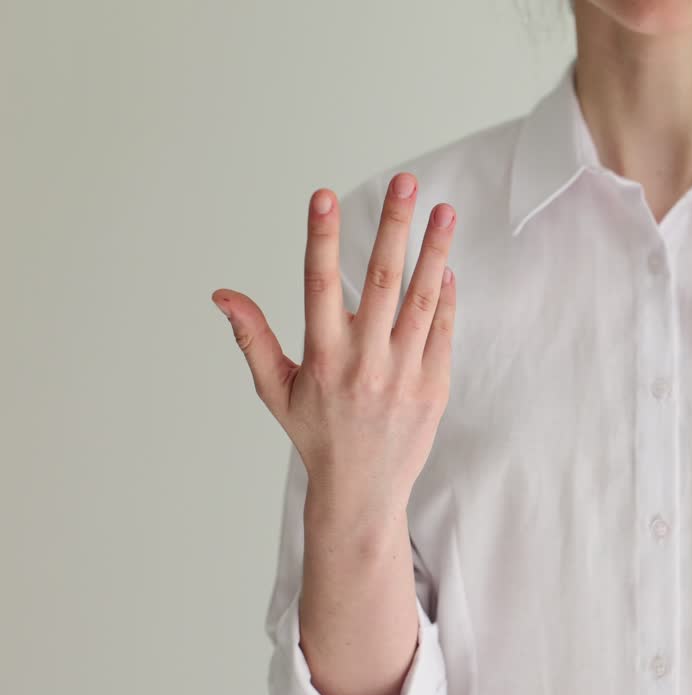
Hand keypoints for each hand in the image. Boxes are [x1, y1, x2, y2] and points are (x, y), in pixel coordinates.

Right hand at [212, 172, 457, 524]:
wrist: (363, 491)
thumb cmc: (316, 435)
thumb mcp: (276, 390)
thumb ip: (252, 338)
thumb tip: (221, 294)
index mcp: (322, 357)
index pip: (318, 285)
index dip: (321, 238)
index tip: (323, 194)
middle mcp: (364, 362)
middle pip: (381, 282)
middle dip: (394, 228)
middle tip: (407, 182)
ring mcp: (404, 373)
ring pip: (421, 301)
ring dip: (435, 252)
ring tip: (444, 210)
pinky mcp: (434, 385)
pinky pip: (441, 331)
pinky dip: (444, 297)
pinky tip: (447, 264)